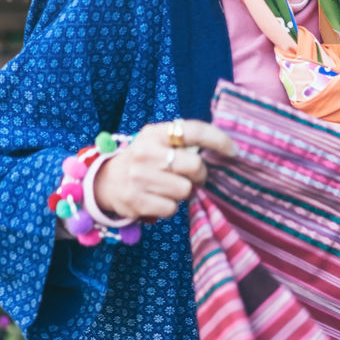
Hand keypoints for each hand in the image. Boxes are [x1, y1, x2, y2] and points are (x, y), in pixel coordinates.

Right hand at [94, 119, 234, 220]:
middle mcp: (146, 152)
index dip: (218, 140)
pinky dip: (170, 207)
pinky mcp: (135, 200)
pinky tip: (159, 199)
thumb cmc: (145, 159)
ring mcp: (139, 177)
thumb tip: (225, 150)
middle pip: (195, 165)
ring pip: (185, 190)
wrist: (106, 181)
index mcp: (155, 133)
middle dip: (200, 174)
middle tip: (193, 176)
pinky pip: (171, 208)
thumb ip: (185, 142)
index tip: (233, 151)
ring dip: (184, 192)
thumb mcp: (159, 141)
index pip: (194, 130)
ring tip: (170, 187)